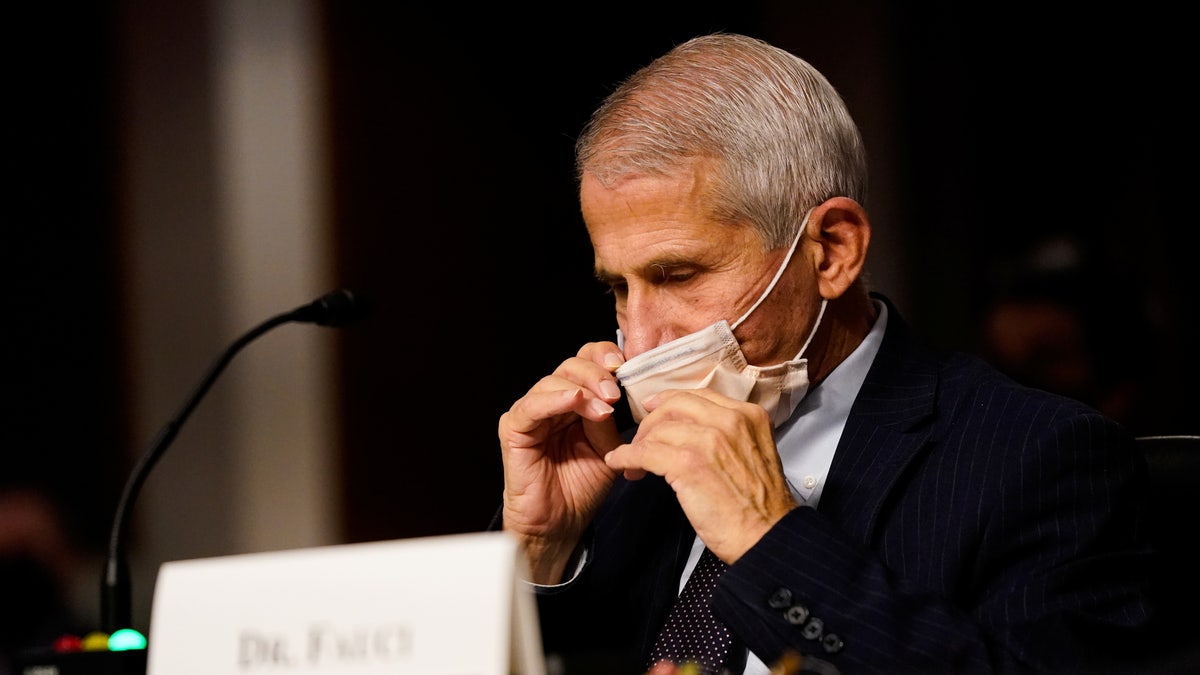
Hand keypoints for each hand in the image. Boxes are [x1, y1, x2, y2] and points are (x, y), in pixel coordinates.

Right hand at [499, 341, 627, 583]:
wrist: (560, 522)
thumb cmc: (581, 487)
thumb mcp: (608, 448)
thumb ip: (609, 420)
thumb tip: (615, 393)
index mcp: (575, 401)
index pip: (587, 363)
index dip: (604, 357)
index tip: (626, 365)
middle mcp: (552, 401)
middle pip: (571, 365)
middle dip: (597, 374)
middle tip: (615, 394)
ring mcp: (531, 413)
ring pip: (553, 381)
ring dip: (582, 389)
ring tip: (604, 408)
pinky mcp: (514, 428)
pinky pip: (532, 405)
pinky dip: (554, 399)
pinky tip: (574, 400)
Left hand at [603, 388, 797, 562]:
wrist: (767, 536)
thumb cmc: (759, 506)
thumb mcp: (754, 454)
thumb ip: (729, 435)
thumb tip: (691, 431)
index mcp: (748, 415)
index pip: (698, 396)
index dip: (669, 402)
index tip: (653, 408)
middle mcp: (730, 421)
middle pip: (675, 405)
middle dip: (651, 422)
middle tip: (640, 441)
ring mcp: (709, 440)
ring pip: (658, 429)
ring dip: (638, 445)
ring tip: (633, 464)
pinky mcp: (689, 464)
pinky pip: (645, 452)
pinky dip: (626, 456)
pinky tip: (620, 463)